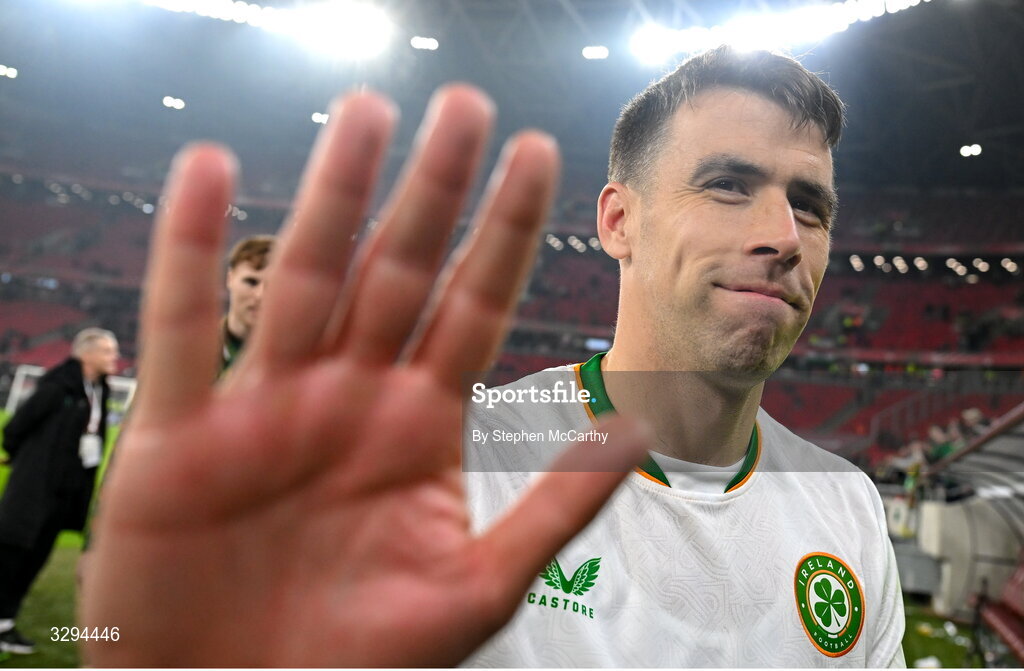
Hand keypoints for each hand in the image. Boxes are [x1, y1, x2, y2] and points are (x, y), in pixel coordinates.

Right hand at [79, 85, 649, 666]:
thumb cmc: (360, 668)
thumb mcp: (476, 589)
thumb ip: (554, 505)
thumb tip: (638, 429)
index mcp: (420, 426)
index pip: (474, 305)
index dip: (507, 230)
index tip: (539, 155)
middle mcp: (349, 399)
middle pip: (397, 271)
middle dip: (431, 190)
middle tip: (464, 107)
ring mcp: (266, 408)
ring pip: (304, 277)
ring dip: (332, 194)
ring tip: (365, 114)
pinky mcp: (180, 435)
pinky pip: (185, 327)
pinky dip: (191, 252)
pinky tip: (208, 174)